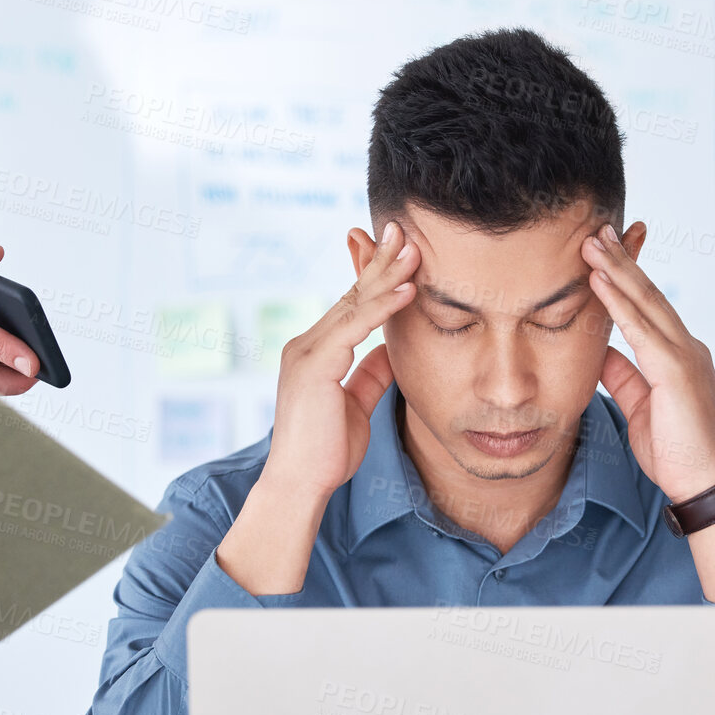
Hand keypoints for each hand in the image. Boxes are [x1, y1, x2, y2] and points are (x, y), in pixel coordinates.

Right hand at [261, 220, 417, 501]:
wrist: (300, 484)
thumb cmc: (326, 453)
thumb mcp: (357, 405)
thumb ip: (370, 375)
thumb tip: (392, 350)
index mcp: (316, 352)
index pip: (350, 306)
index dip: (375, 278)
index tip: (400, 252)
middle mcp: (307, 344)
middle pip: (351, 294)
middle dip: (380, 261)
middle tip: (404, 230)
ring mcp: (307, 352)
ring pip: (353, 303)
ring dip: (386, 273)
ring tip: (413, 248)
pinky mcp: (315, 365)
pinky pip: (355, 327)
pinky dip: (383, 306)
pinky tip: (406, 288)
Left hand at [579, 223, 714, 500]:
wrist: (703, 483)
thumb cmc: (674, 451)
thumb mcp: (639, 406)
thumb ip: (623, 376)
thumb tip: (600, 352)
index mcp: (678, 355)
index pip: (649, 308)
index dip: (626, 279)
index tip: (603, 253)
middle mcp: (686, 347)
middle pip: (649, 294)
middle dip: (621, 260)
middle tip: (595, 230)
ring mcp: (685, 356)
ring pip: (646, 303)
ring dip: (616, 270)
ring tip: (591, 243)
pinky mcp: (678, 371)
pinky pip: (642, 330)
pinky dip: (619, 302)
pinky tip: (600, 281)